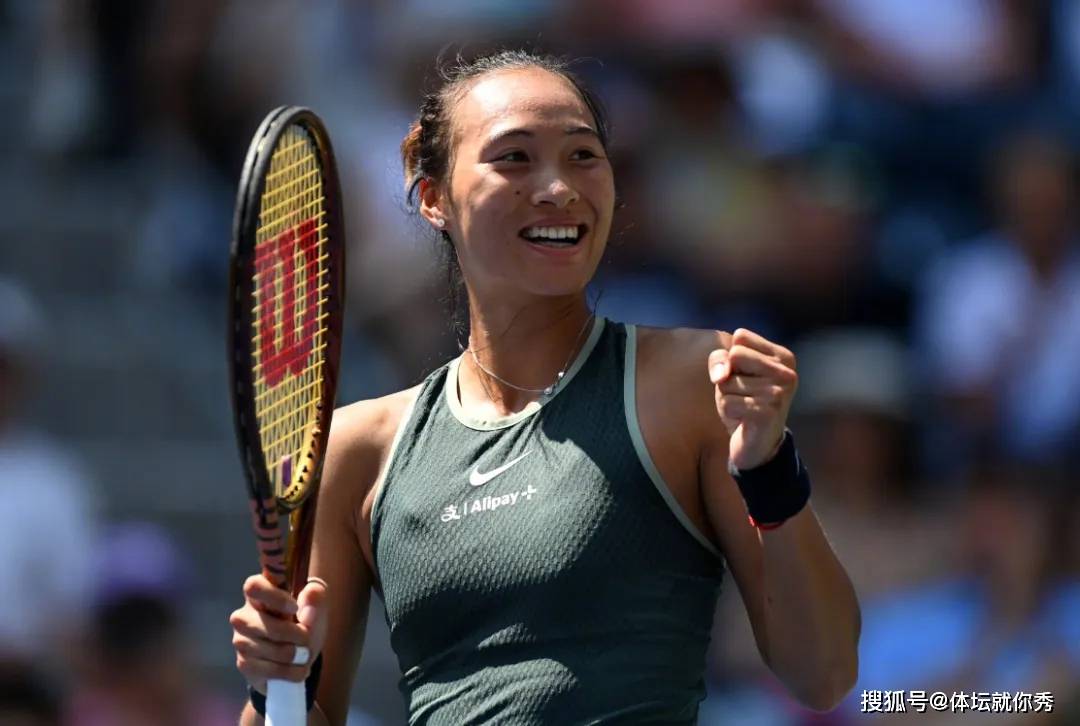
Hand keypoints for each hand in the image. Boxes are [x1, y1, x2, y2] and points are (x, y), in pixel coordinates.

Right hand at [230, 574, 328, 693]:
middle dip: (294, 635)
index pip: (254, 586)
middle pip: (265, 624)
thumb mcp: (316, 610)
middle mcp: (244, 614)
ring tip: (305, 655)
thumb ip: (316, 599)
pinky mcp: (243, 663)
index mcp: (261, 594)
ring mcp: (241, 639)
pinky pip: (267, 669)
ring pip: (268, 649)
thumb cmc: (304, 624)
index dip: (275, 597)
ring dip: (294, 655)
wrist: (299, 657)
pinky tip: (298, 669)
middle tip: (307, 638)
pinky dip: (289, 672)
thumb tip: (312, 592)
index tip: (295, 607)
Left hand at [708, 328, 797, 469]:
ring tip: (745, 408)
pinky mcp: (768, 412)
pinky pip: (727, 403)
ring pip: (727, 382)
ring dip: (727, 397)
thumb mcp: (729, 373)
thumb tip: (721, 375)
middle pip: (734, 355)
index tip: (745, 376)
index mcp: (783, 356)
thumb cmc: (743, 401)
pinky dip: (727, 413)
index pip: (741, 336)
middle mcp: (787, 372)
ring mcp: (780, 392)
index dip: (732, 357)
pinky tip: (744, 420)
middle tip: (744, 394)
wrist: (758, 444)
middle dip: (729, 376)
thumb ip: (720, 359)